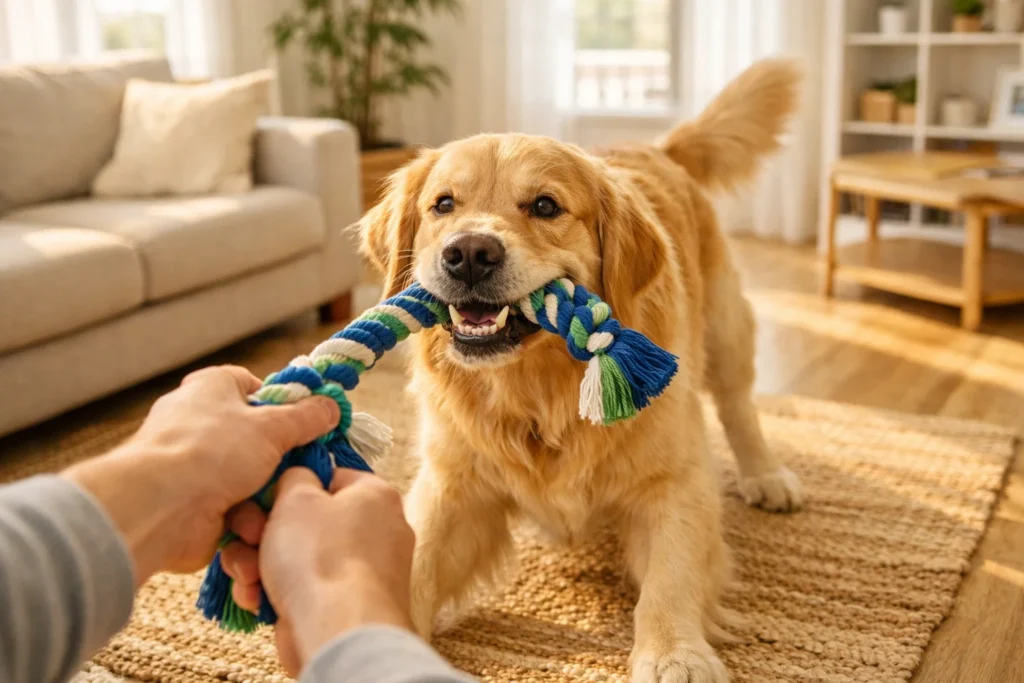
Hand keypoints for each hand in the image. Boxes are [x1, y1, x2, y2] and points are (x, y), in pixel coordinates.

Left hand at [63, 365, 339, 584]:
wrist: (159, 509)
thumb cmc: (212, 451)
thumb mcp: (273, 427)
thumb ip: (307, 417)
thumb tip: (330, 406)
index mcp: (211, 388)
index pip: (252, 386)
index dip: (281, 402)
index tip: (306, 422)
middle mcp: (198, 422)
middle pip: (255, 437)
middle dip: (279, 457)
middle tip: (305, 467)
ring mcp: (194, 466)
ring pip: (248, 477)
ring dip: (265, 493)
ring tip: (277, 503)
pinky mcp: (192, 503)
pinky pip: (234, 508)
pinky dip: (247, 518)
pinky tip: (257, 525)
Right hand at [221, 467, 414, 675]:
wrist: (338, 632)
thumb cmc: (320, 555)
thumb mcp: (296, 497)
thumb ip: (294, 478)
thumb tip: (297, 481)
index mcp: (374, 495)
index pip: (329, 477)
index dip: (290, 487)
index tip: (263, 500)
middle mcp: (376, 530)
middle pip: (308, 520)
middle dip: (265, 532)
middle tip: (246, 539)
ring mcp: (361, 570)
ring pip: (299, 556)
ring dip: (262, 564)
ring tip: (247, 576)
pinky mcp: (343, 604)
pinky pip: (304, 587)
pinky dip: (276, 591)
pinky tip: (257, 599)